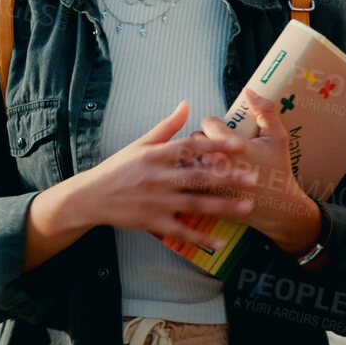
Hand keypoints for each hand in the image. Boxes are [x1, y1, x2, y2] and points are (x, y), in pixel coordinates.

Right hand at [34, 101, 256, 253]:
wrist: (91, 197)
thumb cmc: (118, 168)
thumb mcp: (139, 144)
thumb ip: (166, 126)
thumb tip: (186, 104)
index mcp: (156, 156)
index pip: (189, 147)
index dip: (214, 145)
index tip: (238, 145)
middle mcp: (158, 178)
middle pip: (198, 177)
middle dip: (227, 178)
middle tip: (254, 178)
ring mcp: (156, 202)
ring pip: (195, 204)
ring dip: (223, 206)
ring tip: (247, 207)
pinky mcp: (153, 222)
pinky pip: (181, 230)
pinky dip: (201, 237)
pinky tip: (220, 240)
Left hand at [198, 92, 322, 252]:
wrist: (278, 208)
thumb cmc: (278, 170)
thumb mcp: (278, 137)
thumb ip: (265, 111)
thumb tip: (249, 90)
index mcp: (232, 146)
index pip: (207, 123)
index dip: (215, 126)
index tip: (223, 133)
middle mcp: (215, 163)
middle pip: (194, 140)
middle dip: (204, 142)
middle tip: (217, 149)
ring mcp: (207, 183)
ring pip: (186, 159)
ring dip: (193, 159)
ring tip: (210, 163)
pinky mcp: (201, 198)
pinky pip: (186, 180)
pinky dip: (190, 177)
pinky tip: (202, 178)